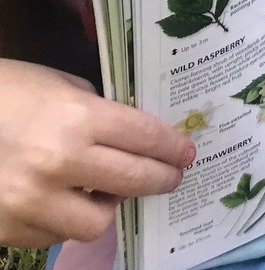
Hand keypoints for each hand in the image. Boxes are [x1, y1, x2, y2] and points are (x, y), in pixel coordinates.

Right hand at [0, 59, 194, 248]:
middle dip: (161, 179)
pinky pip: (55, 235)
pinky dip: (66, 221)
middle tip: (171, 177)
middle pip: (132, 180)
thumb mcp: (63, 87)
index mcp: (78, 119)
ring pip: (96, 222)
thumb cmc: (11, 92)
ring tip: (107, 192)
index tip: (187, 154)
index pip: (145, 138)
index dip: (173, 148)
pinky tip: (65, 202)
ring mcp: (31, 202)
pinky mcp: (8, 229)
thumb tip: (134, 138)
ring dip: (108, 207)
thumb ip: (99, 113)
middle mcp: (59, 163)